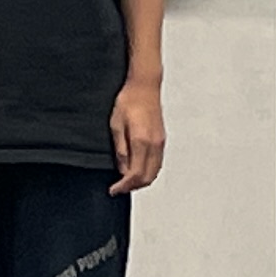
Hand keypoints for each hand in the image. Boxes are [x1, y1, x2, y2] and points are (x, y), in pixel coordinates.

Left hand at [110, 79, 167, 193]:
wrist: (144, 86)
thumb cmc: (128, 101)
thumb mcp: (116, 125)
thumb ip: (121, 150)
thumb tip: (122, 170)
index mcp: (142, 142)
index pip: (135, 174)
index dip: (124, 186)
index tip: (113, 190)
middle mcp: (154, 145)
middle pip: (147, 177)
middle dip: (132, 186)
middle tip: (118, 188)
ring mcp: (160, 143)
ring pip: (155, 172)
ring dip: (142, 181)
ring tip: (126, 181)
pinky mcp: (162, 139)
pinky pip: (157, 163)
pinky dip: (149, 172)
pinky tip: (138, 170)